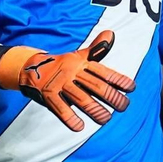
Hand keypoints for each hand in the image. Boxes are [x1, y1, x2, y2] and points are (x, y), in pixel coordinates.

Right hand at [0, 30, 134, 131]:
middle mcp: (71, 72)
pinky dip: (70, 119)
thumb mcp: (78, 56)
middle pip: (96, 86)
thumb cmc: (61, 64)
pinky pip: (61, 109)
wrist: (30, 67)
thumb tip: (111, 34)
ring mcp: (59, 85)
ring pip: (81, 99)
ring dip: (96, 111)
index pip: (103, 71)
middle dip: (112, 97)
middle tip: (124, 107)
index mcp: (80, 63)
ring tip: (106, 119)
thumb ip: (96, 49)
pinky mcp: (48, 96)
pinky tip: (80, 127)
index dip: (118, 79)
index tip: (131, 88)